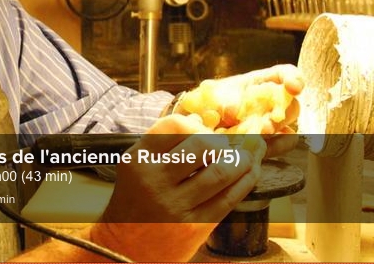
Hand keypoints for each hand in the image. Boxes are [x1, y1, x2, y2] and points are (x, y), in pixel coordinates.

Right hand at [91, 114, 259, 261]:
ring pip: (220, 172)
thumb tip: (204, 125)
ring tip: (246, 158)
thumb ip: (164, 147)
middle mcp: (154, 181)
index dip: (197, 126)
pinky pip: (228, 199)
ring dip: (241, 160)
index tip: (205, 133)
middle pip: (202, 145)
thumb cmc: (135, 202)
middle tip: (226, 147)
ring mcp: (175, 206)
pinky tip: (249, 174)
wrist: (124, 248)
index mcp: (137, 160)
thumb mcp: (137, 168)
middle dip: (222, 143)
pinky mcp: (194, 228)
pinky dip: (245, 182)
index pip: (174, 126)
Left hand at [175, 64, 302, 135]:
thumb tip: (233, 112)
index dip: (294, 79)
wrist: (198, 122)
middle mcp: (270, 102)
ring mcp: (271, 123)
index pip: (285, 74)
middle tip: (266, 125)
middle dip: (282, 114)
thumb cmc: (206, 102)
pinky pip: (282, 145)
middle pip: (292, 106)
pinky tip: (259, 149)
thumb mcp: (209, 95)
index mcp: (259, 82)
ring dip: (278, 133)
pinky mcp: (268, 142)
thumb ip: (220, 100)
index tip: (294, 88)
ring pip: (290, 128)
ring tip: (260, 136)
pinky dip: (273, 147)